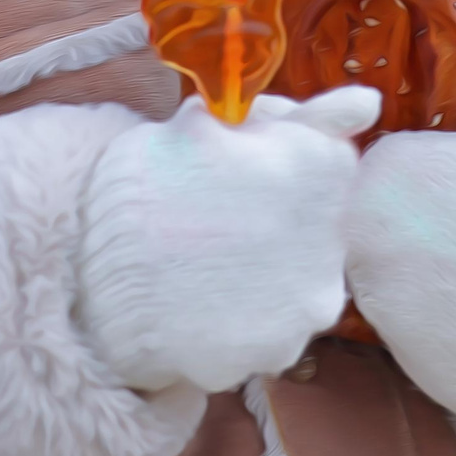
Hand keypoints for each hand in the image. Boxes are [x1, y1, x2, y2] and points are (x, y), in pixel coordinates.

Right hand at [75, 87, 379, 393]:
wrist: (87, 281)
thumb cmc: (142, 187)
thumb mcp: (211, 126)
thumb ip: (298, 117)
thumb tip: (368, 102)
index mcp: (315, 166)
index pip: (326, 161)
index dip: (279, 162)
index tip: (236, 172)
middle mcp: (329, 238)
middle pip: (318, 222)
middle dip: (277, 219)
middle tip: (216, 222)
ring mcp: (306, 302)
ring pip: (300, 277)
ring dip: (266, 271)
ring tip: (207, 266)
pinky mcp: (278, 352)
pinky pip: (274, 328)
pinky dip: (246, 318)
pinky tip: (205, 303)